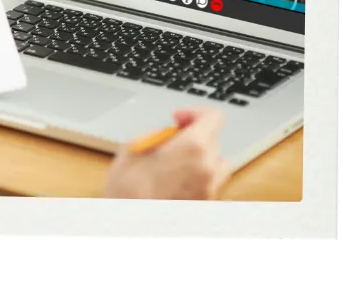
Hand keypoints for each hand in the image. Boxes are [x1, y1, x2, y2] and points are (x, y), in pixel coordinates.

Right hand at [103, 109, 230, 200]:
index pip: (213, 117)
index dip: (194, 113)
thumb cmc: (126, 193)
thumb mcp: (134, 149)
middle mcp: (207, 170)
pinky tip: (173, 183)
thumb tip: (167, 135)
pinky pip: (209, 186)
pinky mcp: (204, 208)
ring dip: (200, 159)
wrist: (131, 230)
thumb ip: (158, 136)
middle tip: (169, 142)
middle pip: (214, 141)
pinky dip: (197, 179)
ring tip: (174, 163)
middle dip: (194, 137)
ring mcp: (208, 192)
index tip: (178, 118)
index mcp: (192, 148)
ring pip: (216, 165)